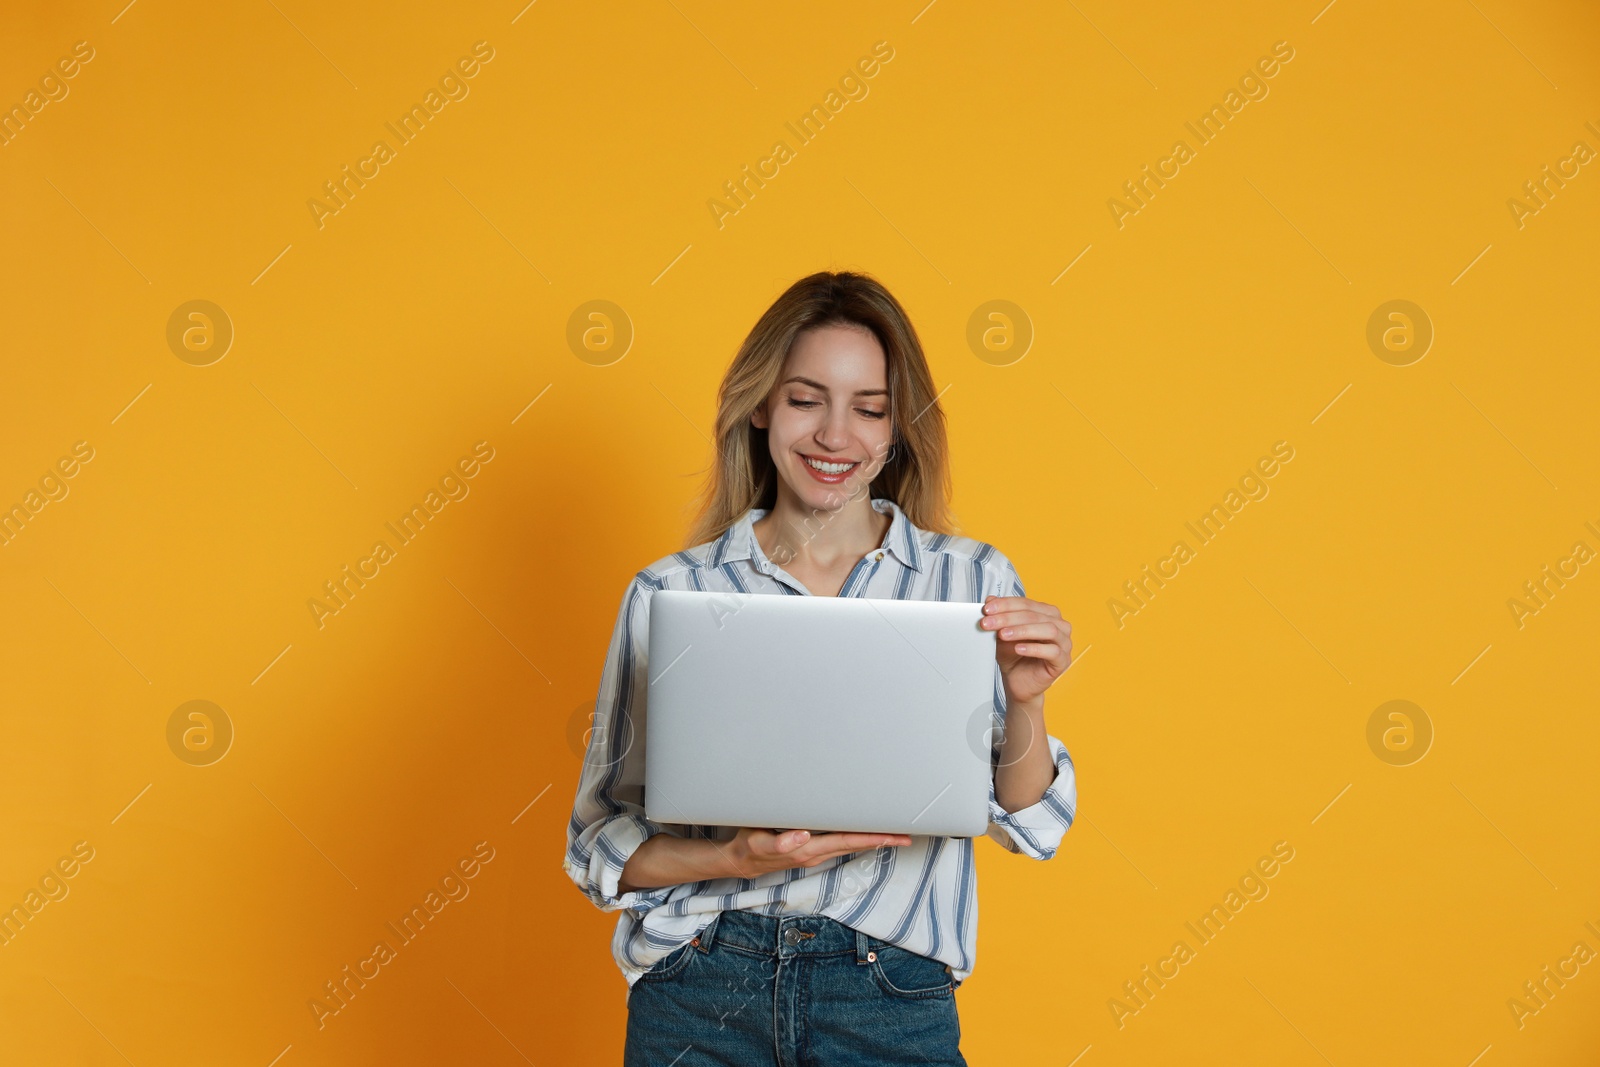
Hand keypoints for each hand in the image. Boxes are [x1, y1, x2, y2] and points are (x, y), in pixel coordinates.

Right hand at [729, 827, 911, 878]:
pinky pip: (839, 843)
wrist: (740, 860)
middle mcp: (816, 853)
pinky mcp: (810, 850)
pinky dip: (856, 838)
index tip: (893, 835)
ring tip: (892, 833)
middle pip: (855, 845)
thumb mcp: (760, 843)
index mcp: (809, 848)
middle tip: (906, 834)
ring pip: (849, 845)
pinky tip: (863, 833)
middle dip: (881, 840)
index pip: (847, 841)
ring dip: (871, 840)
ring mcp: (814, 853)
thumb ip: (780, 842)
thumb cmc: (750, 847)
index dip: (871, 838)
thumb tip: (804, 837)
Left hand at [981, 594, 1071, 707]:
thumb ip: (999, 617)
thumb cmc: (1013, 656)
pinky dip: (1034, 648)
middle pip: (1035, 615)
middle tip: (989, 622)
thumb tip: (990, 600)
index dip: (1006, 604)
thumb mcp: (1002, 634)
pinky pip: (1052, 651)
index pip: (1026, 603)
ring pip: (1048, 629)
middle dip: (1009, 617)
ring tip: (1003, 634)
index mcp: (1047, 613)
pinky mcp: (1063, 661)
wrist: (1017, 682)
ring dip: (1022, 630)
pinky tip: (1018, 648)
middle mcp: (1059, 625)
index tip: (987, 609)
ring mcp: (1064, 643)